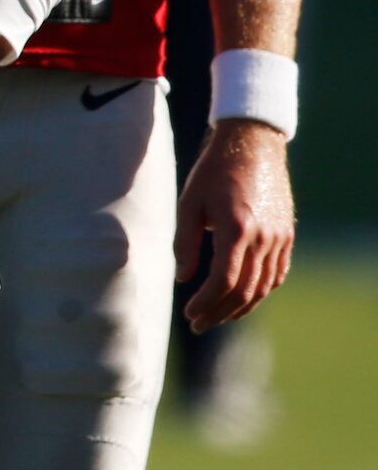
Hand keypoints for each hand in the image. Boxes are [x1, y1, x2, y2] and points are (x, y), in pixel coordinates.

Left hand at [176, 117, 295, 332]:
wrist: (253, 146)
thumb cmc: (213, 172)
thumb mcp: (190, 202)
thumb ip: (185, 242)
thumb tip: (183, 278)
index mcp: (237, 229)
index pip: (224, 281)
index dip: (206, 303)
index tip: (189, 313)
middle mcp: (264, 238)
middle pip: (244, 291)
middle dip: (219, 312)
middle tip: (197, 323)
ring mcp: (280, 238)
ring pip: (263, 287)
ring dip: (240, 307)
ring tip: (215, 316)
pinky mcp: (287, 236)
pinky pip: (276, 274)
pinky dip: (259, 291)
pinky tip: (241, 297)